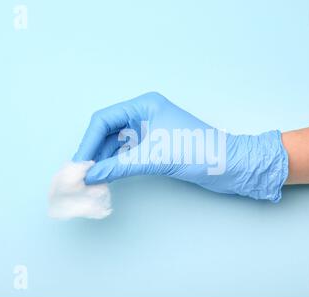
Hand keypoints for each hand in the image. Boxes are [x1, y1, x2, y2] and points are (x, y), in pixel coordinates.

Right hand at [73, 92, 287, 201]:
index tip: (78, 164)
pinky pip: (127, 154)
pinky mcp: (155, 147)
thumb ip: (118, 167)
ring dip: (103, 161)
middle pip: (107, 132)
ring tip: (91, 179)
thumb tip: (90, 175)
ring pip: (116, 144)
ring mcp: (149, 131)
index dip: (87, 142)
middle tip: (81, 174)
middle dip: (93, 152)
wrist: (231, 166)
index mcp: (144, 105)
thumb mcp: (154, 157)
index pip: (104, 120)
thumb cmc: (199, 152)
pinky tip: (107, 177)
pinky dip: (116, 165)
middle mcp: (144, 114)